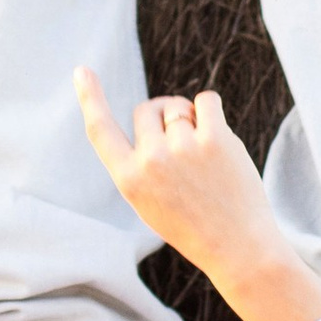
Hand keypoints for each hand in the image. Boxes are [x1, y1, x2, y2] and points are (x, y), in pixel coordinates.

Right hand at [71, 73, 320, 320]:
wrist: (239, 249)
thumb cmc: (194, 224)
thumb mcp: (150, 200)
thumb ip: (142, 160)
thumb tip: (157, 110)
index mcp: (129, 179)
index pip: (100, 130)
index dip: (90, 98)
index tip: (81, 71)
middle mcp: (150, 160)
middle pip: (147, 110)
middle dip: (164, 118)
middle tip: (184, 146)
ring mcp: (182, 148)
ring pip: (179, 107)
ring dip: (192, 119)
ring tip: (206, 155)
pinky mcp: (215, 139)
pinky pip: (206, 100)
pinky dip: (211, 110)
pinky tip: (219, 138)